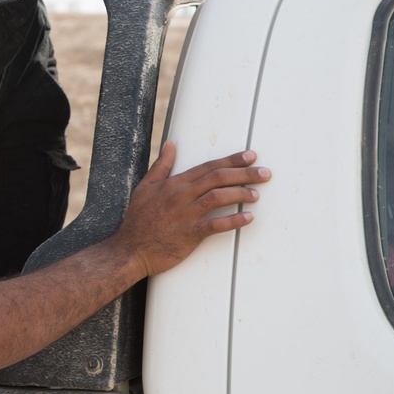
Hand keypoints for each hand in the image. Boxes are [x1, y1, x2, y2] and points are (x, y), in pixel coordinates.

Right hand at [118, 142, 269, 276]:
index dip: (231, 160)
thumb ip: (160, 165)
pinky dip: (234, 220)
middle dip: (244, 174)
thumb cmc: (137, 220)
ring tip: (257, 194)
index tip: (250, 156)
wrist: (130, 249)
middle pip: (218, 178)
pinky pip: (216, 225)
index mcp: (174, 184)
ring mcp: (186, 214)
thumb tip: (169, 144)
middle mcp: (181, 196)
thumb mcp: (144, 187)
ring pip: (219, 197)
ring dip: (241, 194)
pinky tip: (249, 218)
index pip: (207, 166)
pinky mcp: (190, 234)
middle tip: (264, 173)